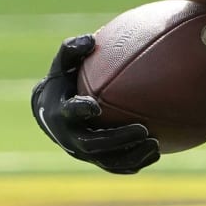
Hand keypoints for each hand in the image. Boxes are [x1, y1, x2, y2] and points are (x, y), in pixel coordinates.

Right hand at [31, 35, 159, 174]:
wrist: (50, 112)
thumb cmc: (62, 82)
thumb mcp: (62, 64)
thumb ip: (72, 50)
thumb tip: (90, 38)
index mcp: (60, 113)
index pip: (69, 113)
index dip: (81, 110)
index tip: (95, 105)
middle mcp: (69, 138)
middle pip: (93, 144)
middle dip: (118, 139)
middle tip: (143, 130)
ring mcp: (82, 153)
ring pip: (107, 160)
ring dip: (131, 155)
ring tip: (155, 145)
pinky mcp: (94, 160)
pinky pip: (115, 166)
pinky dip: (134, 163)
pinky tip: (156, 154)